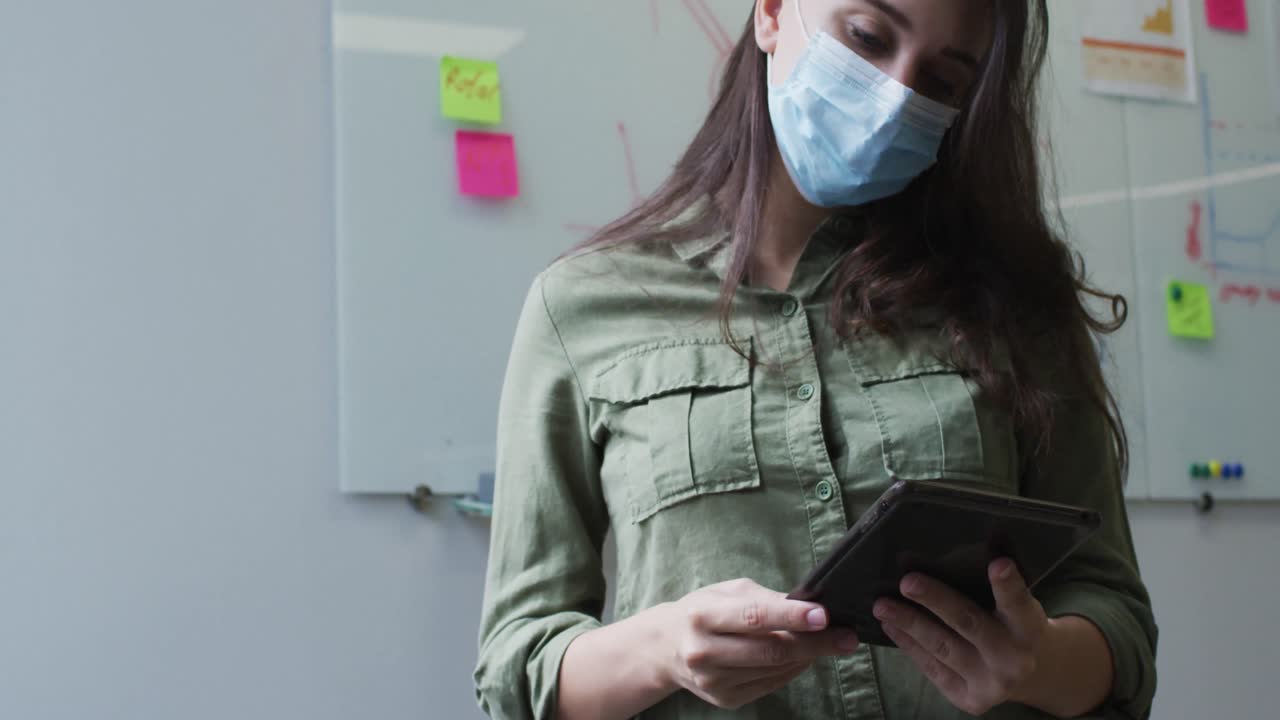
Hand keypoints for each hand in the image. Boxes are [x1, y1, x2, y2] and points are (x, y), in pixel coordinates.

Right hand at [659, 578, 860, 709]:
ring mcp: (713, 680)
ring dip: (808, 656)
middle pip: (771, 650)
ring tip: (827, 642)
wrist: (667, 647)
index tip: (824, 616)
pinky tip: (801, 658)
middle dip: (815, 643)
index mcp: (703, 615)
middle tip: (847, 636)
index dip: (791, 617)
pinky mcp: (724, 699)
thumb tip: (810, 607)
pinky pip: (771, 684)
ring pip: (775, 669)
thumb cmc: (705, 611)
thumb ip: (766, 599)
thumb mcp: (728, 592)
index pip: (754, 617)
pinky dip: (792, 670)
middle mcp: (704, 651)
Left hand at [873, 559, 1048, 716]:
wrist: (1026, 675)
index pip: (1018, 603)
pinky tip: (891, 627)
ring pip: (943, 647)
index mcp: (1029, 628)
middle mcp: (1014, 658)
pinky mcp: (970, 699)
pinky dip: (909, 645)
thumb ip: (992, 589)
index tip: (998, 563)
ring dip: (909, 624)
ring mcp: (992, 682)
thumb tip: (947, 554)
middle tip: (907, 582)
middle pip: (970, 623)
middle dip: (936, 600)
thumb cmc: (1010, 626)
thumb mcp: (1014, 608)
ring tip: (882, 605)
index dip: (1008, 585)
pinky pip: (933, 668)